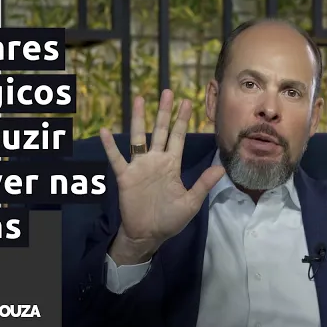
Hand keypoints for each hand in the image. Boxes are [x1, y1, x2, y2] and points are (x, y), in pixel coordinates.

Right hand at [100, 89, 224, 264]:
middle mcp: (155, 160)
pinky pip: (117, 158)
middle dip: (163, 112)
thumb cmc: (170, 219)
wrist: (148, 234)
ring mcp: (140, 166)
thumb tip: (221, 168)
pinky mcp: (126, 176)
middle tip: (167, 92)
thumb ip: (203, 184)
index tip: (187, 101)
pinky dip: (110, 146)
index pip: (178, 137)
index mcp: (172, 165)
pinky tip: (105, 132)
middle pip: (159, 131)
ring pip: (138, 137)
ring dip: (137, 119)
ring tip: (138, 99)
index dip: (182, 120)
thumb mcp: (190, 202)